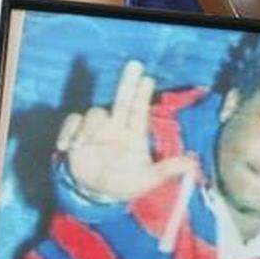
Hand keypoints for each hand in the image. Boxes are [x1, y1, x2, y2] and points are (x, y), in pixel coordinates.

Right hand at [55, 61, 194, 200]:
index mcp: (133, 135)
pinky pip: (72, 122)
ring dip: (89, 127)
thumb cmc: (125, 183)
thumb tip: (193, 163)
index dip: (142, 95)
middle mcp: (116, 127)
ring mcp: (96, 130)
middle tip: (135, 64)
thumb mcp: (148, 180)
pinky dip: (69, 131)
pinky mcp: (77, 136)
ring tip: (82, 144)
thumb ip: (167, 170)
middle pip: (122, 100)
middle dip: (128, 82)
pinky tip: (66, 146)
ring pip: (95, 113)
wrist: (98, 194)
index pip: (139, 110)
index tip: (148, 78)